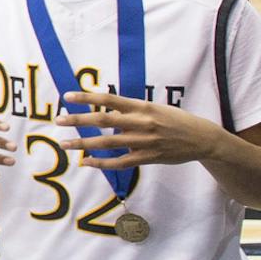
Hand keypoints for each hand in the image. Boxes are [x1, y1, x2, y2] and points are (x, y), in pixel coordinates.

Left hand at [55, 89, 221, 167]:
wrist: (202, 138)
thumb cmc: (175, 120)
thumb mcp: (154, 107)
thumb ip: (132, 108)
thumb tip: (106, 108)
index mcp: (142, 106)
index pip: (109, 99)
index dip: (87, 97)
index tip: (68, 96)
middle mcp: (141, 122)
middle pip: (103, 120)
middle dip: (78, 120)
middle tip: (58, 119)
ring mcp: (144, 141)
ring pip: (107, 143)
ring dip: (83, 144)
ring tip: (64, 144)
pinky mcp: (147, 158)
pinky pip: (119, 162)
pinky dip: (101, 163)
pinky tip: (86, 162)